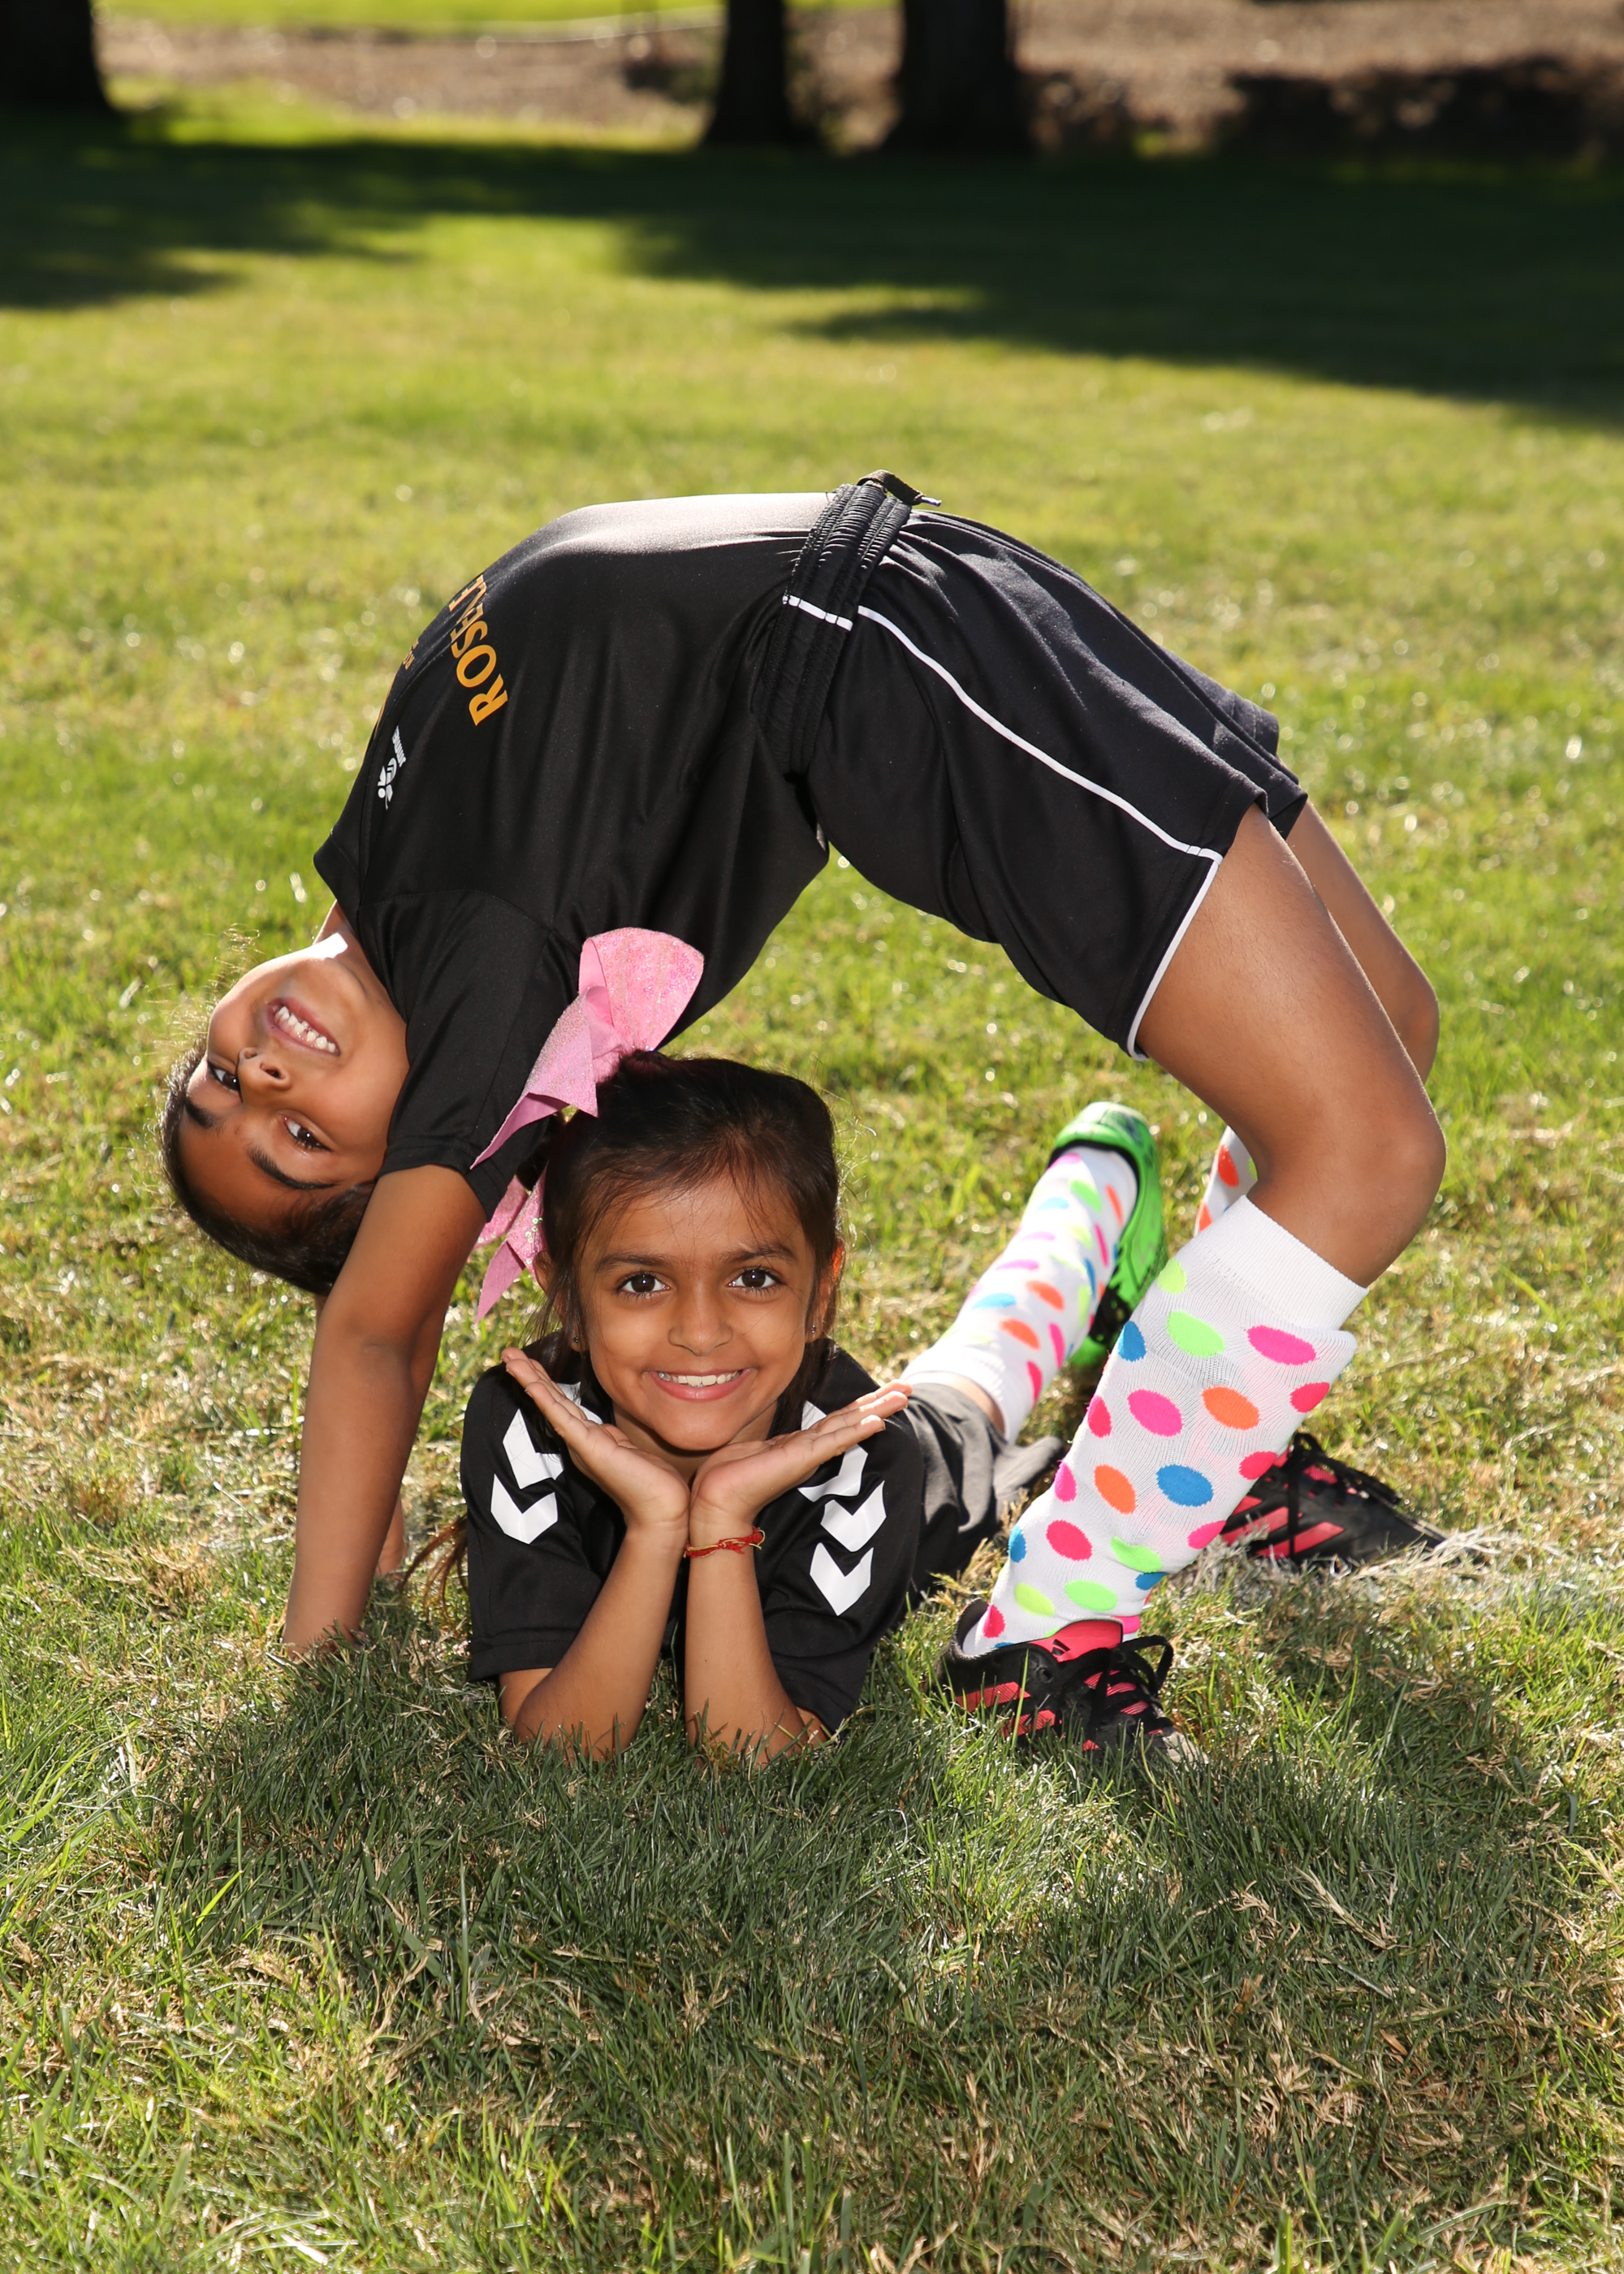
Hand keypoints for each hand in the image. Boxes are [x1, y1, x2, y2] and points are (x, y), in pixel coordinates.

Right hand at [502, 1351, 690, 1541]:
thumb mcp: (628, 1448)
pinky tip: (530, 1384)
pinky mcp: (588, 1448)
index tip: (527, 1360)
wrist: (662, 1510)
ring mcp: (582, 1444)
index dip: (544, 1380)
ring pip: (551, 1405)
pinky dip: (545, 1399)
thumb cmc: (651, 1482)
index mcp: (588, 1439)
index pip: (561, 1403)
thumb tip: (605, 1427)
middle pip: (551, 1400)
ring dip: (530, 1380)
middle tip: (507, 1352)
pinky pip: (562, 1418)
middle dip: (529, 1374)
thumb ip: (613, 1436)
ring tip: (510, 1360)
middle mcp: (579, 1441)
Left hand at [687, 1384, 909, 1544]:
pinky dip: (855, 1431)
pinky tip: (877, 1423)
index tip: (884, 1393)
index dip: (862, 1405)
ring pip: (849, 1427)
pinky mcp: (801, 1459)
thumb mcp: (754, 1448)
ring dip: (877, 1411)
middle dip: (880, 1403)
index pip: (838, 1420)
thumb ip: (772, 1443)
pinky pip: (834, 1441)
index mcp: (801, 1445)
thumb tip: (774, 1440)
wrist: (715, 1500)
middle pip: (851, 1420)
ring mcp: (808, 1455)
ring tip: (902, 1397)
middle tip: (908, 1389)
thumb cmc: (728, 1476)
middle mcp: (810, 1449)